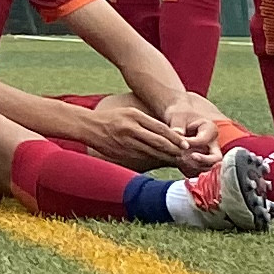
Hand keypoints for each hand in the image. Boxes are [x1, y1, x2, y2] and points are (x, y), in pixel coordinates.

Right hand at [67, 97, 185, 168]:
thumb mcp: (129, 112)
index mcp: (134, 116)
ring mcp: (125, 142)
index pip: (160, 128)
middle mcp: (131, 129)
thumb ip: (147, 121)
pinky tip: (160, 162)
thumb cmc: (111, 118)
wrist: (87, 126)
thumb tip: (168, 133)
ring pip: (152, 152)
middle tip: (184, 154)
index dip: (175, 138)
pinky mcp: (121, 152)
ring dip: (165, 157)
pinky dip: (153, 160)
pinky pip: (141, 158)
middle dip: (173, 150)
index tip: (185, 144)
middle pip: (158, 142)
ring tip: (176, 159)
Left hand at [161, 93, 231, 167]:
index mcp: (210, 130)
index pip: (203, 140)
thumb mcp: (177, 116)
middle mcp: (213, 144)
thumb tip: (177, 134)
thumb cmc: (179, 114)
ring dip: (196, 166)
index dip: (190, 143)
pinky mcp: (203, 161)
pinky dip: (191, 170)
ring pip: (209, 166)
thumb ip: (178, 126)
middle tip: (188, 157)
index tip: (179, 142)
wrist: (178, 118)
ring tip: (180, 161)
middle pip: (216, 158)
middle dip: (203, 160)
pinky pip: (200, 170)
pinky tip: (180, 165)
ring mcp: (209, 154)